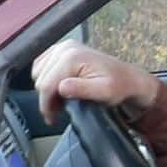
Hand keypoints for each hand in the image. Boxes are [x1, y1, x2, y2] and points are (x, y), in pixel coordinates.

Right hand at [31, 40, 159, 125]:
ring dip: (47, 89)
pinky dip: (47, 79)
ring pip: (38, 73)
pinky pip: (42, 66)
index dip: (46, 105)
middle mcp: (65, 48)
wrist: (128, 78)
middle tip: (60, 111)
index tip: (52, 119)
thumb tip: (62, 87)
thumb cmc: (119, 86)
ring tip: (61, 100)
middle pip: (40, 79)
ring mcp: (63, 47)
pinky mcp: (62, 50)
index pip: (46, 84)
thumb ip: (82, 89)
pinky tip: (59, 89)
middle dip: (47, 98)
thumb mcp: (105, 92)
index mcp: (72, 56)